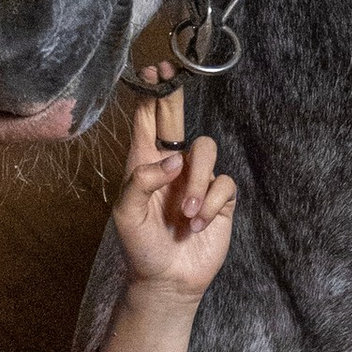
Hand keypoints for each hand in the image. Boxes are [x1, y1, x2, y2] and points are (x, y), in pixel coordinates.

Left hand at [111, 71, 236, 299]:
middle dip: (175, 97)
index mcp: (144, 164)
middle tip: (174, 76)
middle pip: (177, 118)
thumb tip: (173, 159)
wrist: (168, 281)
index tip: (154, 70)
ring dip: (197, 182)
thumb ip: (141, 181)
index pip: (147, 121)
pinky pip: (224, 185)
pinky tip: (198, 225)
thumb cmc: (141, 248)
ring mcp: (197, 180)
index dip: (151, 94)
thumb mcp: (126, 215)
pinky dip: (211, 205)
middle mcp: (172, 165)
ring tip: (185, 214)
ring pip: (206, 150)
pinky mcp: (220, 199)